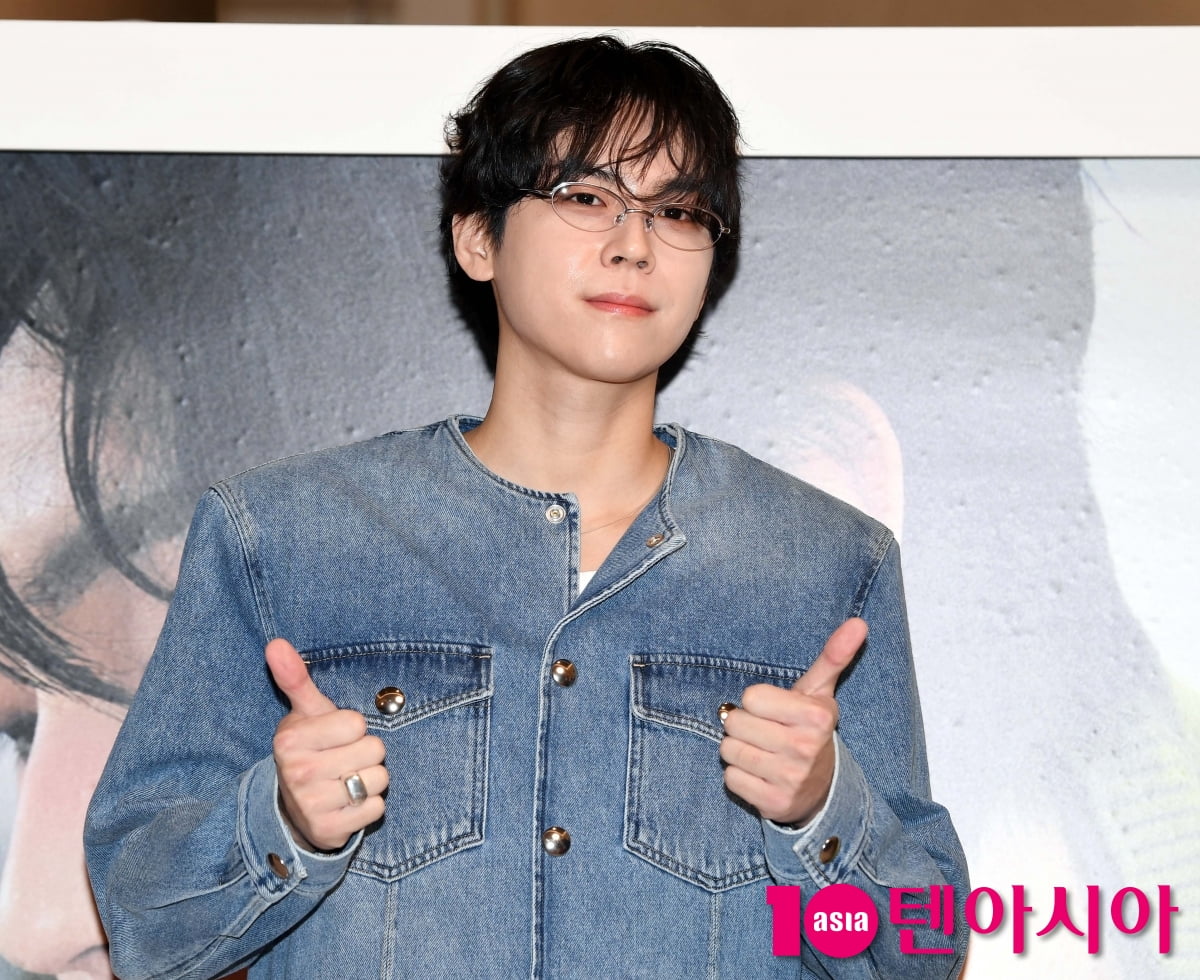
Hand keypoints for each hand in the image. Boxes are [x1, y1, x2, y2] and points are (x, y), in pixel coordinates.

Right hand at [266, 638, 387, 851]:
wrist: (293, 807)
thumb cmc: (310, 749)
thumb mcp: (304, 713)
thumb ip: (295, 678)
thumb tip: (276, 643)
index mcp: (291, 740)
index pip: (357, 723)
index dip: (353, 728)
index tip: (335, 737)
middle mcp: (298, 773)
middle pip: (374, 750)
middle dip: (366, 753)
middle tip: (343, 760)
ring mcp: (312, 805)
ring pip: (379, 780)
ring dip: (370, 780)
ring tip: (346, 780)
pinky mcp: (329, 831)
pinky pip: (377, 808)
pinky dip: (370, 806)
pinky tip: (349, 804)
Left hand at [719, 618, 866, 826]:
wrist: (823, 787)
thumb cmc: (811, 728)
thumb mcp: (820, 692)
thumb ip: (833, 656)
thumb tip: (858, 622)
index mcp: (815, 716)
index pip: (750, 696)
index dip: (757, 702)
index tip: (775, 711)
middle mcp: (804, 748)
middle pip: (734, 722)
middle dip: (745, 725)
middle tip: (767, 733)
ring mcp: (790, 779)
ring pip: (729, 750)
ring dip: (739, 750)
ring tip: (763, 752)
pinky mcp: (774, 804)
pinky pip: (730, 779)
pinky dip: (740, 776)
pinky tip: (761, 775)